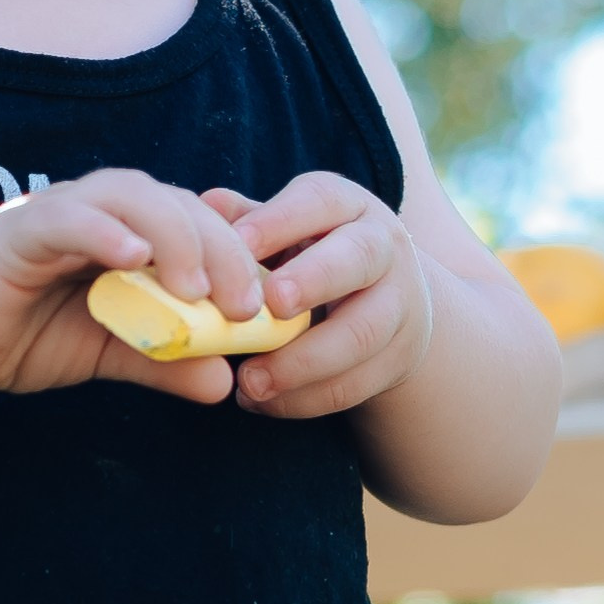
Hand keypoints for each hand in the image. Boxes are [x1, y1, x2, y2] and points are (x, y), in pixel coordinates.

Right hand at [0, 168, 277, 403]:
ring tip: (196, 289)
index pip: (202, 226)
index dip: (243, 258)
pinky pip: (69, 218)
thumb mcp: (107, 353)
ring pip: (132, 196)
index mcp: (130, 232)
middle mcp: (102, 210)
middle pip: (179, 205)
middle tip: (249, 304)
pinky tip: (132, 258)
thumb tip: (227, 383)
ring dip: (173, 236)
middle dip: (223, 250)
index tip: (274, 308)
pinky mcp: (19, 229)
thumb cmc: (23, 335)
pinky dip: (103, 231)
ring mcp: (61, 212)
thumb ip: (163, 360)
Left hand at [202, 173, 432, 421]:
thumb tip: (205, 205)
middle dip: (312, 280)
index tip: (239, 244)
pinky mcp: (398, 358)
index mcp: (348, 206)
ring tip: (249, 381)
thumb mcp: (289, 228)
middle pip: (356, 259)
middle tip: (270, 306)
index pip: (320, 201)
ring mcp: (399, 305)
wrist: (390, 301)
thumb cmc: (316, 255)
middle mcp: (383, 247)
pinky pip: (355, 385)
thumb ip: (248, 219)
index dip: (279, 221)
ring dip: (301, 363)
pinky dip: (305, 400)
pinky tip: (263, 402)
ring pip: (360, 334)